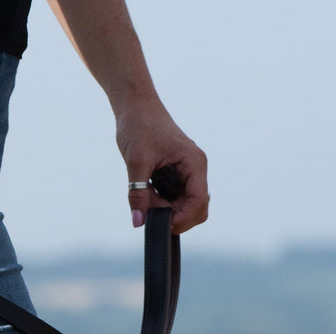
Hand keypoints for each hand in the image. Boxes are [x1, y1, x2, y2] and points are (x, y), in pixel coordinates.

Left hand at [115, 104, 208, 233]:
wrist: (136, 107)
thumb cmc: (139, 126)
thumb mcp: (136, 162)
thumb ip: (138, 194)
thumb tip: (138, 222)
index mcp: (194, 163)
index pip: (200, 202)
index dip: (183, 219)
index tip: (162, 225)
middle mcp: (195, 169)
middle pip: (197, 208)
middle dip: (175, 217)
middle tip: (149, 213)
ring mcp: (187, 172)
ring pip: (185, 205)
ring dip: (166, 210)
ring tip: (144, 199)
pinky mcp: (176, 174)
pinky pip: (175, 197)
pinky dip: (161, 203)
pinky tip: (146, 195)